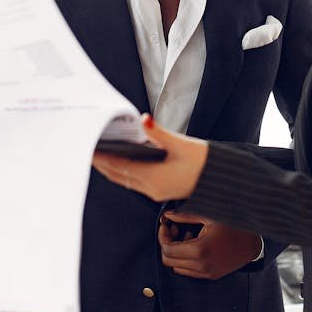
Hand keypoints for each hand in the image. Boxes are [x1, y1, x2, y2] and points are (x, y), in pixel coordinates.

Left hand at [92, 114, 207, 201]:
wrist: (222, 181)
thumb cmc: (205, 163)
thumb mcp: (181, 144)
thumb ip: (159, 132)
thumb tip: (144, 119)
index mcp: (154, 177)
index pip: (119, 166)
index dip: (102, 158)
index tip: (90, 150)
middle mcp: (151, 188)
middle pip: (118, 176)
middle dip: (103, 164)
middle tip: (88, 151)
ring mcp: (155, 192)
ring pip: (125, 180)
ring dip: (112, 169)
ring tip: (100, 156)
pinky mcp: (161, 190)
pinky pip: (135, 182)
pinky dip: (124, 172)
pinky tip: (121, 163)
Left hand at [159, 210, 261, 279]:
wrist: (253, 243)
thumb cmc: (233, 226)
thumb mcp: (209, 216)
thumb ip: (186, 216)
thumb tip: (168, 215)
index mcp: (199, 250)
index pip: (167, 250)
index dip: (163, 236)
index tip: (166, 225)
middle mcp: (201, 265)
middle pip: (169, 261)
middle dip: (168, 244)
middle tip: (174, 228)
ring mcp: (206, 273)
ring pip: (177, 267)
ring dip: (177, 252)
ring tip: (187, 234)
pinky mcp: (211, 275)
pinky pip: (189, 271)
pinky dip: (186, 259)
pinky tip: (195, 243)